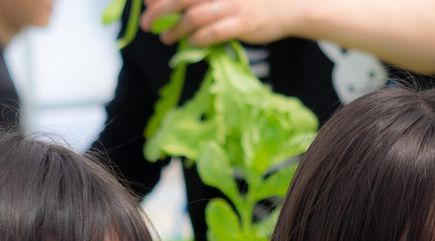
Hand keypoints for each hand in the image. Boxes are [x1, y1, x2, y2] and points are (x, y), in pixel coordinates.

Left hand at [140, 0, 295, 46]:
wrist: (288, 7)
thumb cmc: (250, 1)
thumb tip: (165, 4)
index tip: (146, 3)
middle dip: (159, 11)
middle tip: (146, 24)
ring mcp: (234, 5)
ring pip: (194, 17)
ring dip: (175, 30)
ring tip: (166, 38)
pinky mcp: (243, 23)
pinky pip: (213, 33)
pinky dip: (197, 39)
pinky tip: (191, 43)